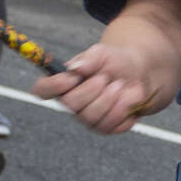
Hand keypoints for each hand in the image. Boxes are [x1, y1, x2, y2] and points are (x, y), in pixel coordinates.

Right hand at [32, 42, 157, 135]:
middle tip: (104, 78)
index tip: (71, 77)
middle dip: (91, 89)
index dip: (52, 86)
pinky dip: (122, 108)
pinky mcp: (105, 128)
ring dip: (109, 98)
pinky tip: (125, 99)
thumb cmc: (114, 62)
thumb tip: (76, 68)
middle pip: (69, 104)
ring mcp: (87, 118)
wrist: (138, 74)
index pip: (41, 90)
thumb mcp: (102, 53)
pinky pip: (109, 124)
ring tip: (118, 86)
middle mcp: (71, 104)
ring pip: (90, 117)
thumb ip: (89, 58)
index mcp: (63, 83)